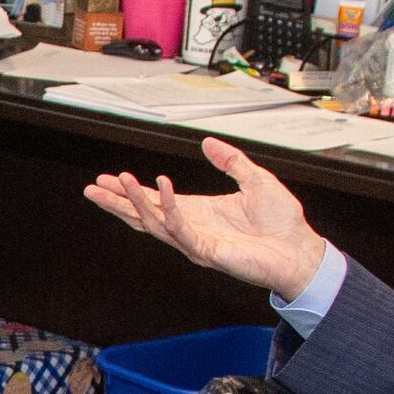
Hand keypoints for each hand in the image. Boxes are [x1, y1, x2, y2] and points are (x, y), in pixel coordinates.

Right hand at [84, 136, 330, 299]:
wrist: (300, 250)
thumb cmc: (282, 224)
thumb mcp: (255, 179)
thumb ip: (231, 161)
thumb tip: (209, 143)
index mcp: (200, 213)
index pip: (157, 201)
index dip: (133, 191)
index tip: (110, 178)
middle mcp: (193, 228)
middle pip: (146, 215)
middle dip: (118, 202)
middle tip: (93, 188)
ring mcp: (197, 241)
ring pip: (156, 222)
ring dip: (135, 202)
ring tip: (118, 182)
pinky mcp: (207, 251)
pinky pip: (181, 228)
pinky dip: (169, 208)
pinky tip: (160, 188)